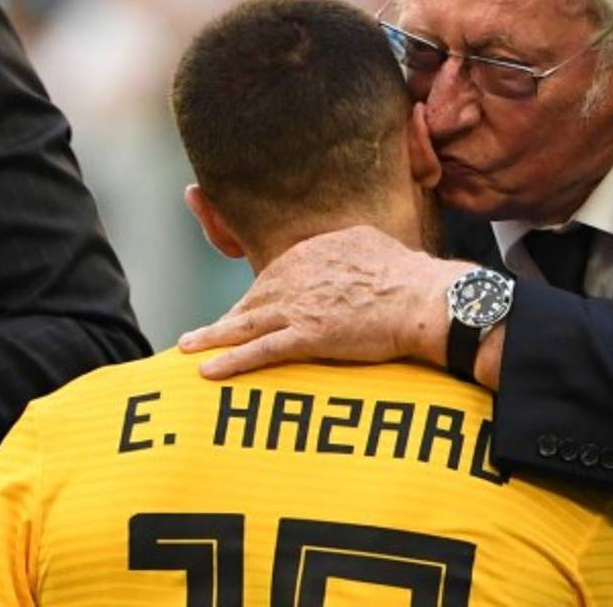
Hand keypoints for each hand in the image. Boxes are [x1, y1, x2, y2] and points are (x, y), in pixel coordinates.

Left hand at [178, 225, 470, 378]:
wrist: (424, 300)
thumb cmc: (409, 275)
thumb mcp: (370, 243)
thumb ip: (344, 246)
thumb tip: (341, 246)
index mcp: (311, 251)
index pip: (274, 275)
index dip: (257, 296)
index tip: (245, 310)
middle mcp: (297, 274)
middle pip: (253, 298)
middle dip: (228, 316)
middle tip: (204, 333)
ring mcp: (300, 306)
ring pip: (245, 323)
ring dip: (213, 336)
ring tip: (188, 347)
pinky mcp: (307, 336)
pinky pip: (259, 351)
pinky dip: (230, 361)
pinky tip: (207, 370)